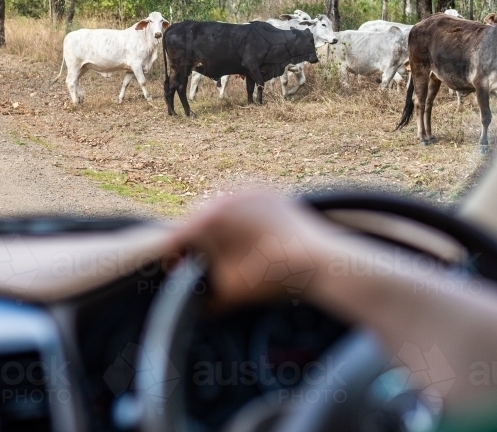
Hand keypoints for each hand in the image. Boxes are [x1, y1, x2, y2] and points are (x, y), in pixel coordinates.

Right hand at [173, 190, 339, 305]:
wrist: (323, 262)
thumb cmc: (273, 277)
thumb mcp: (230, 293)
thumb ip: (204, 297)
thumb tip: (195, 304)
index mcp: (211, 218)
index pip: (178, 236)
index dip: (173, 256)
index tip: (174, 269)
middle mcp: (227, 196)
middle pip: (199, 220)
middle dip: (197, 243)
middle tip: (198, 263)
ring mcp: (250, 191)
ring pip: (222, 210)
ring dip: (218, 230)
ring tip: (224, 254)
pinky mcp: (270, 194)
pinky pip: (244, 206)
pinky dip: (241, 222)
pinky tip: (247, 242)